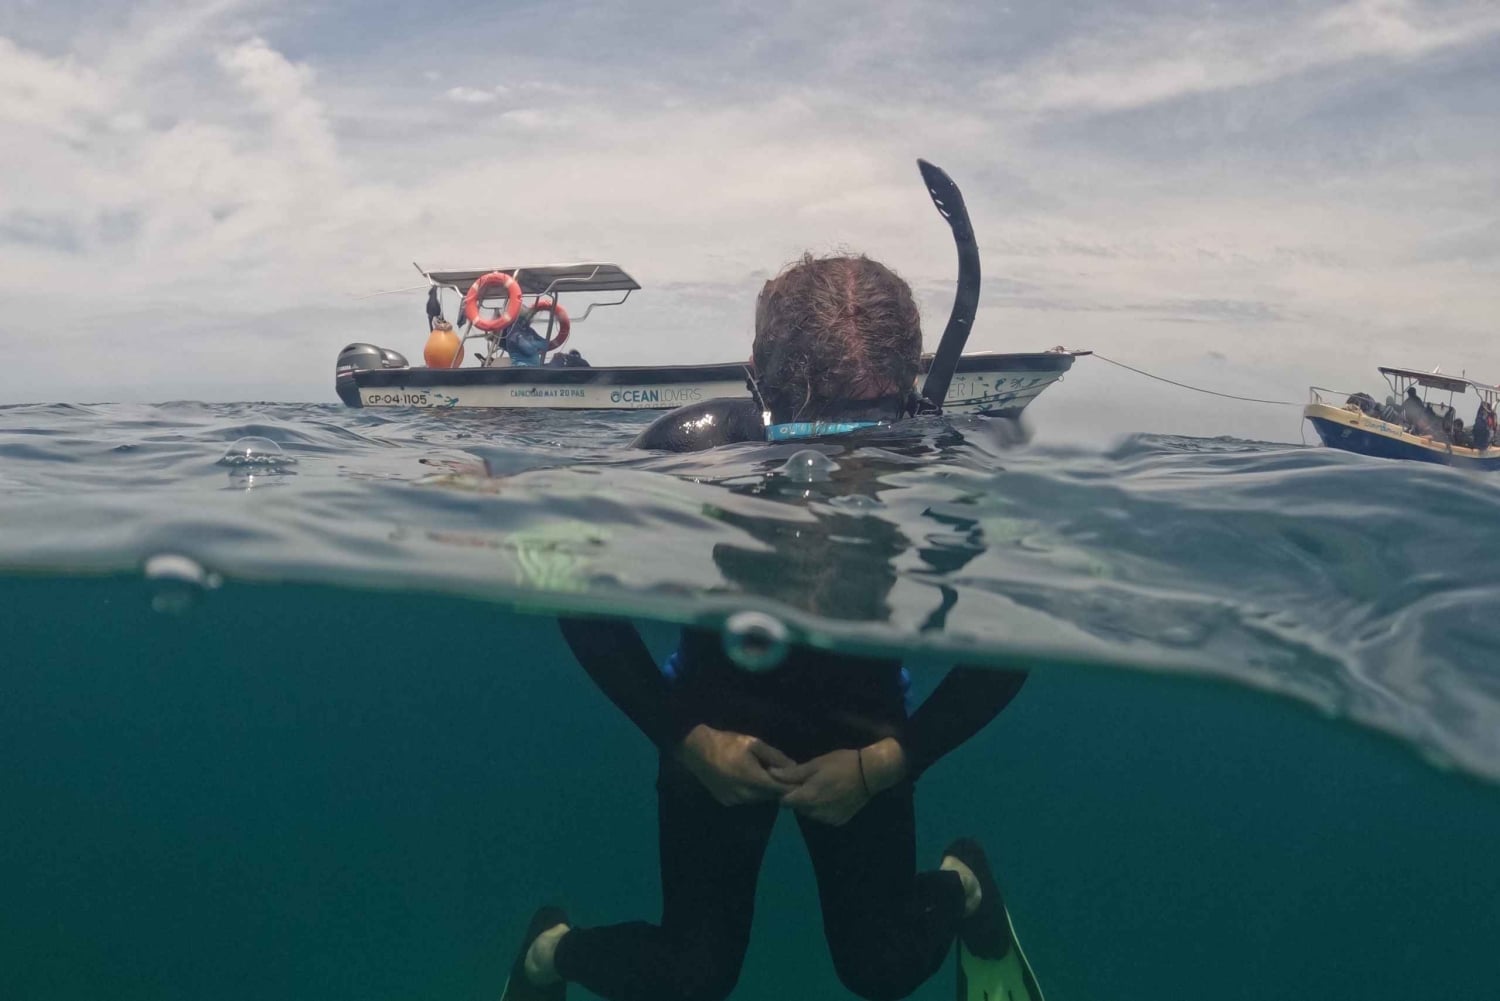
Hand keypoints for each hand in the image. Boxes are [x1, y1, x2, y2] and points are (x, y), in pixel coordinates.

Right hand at [675, 724, 797, 805]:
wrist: (697, 750)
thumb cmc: (727, 743)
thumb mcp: (754, 744)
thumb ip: (775, 756)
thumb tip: (794, 767)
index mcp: (752, 778)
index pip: (780, 789)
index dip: (790, 786)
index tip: (798, 780)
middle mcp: (744, 794)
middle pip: (770, 796)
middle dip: (777, 787)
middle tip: (782, 776)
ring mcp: (734, 800)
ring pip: (758, 799)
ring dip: (764, 790)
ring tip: (764, 776)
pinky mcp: (726, 802)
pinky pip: (745, 800)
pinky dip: (751, 793)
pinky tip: (747, 780)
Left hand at [769, 738, 908, 826]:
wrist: (870, 774)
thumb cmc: (841, 764)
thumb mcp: (815, 764)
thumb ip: (792, 773)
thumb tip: (771, 773)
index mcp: (807, 798)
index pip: (784, 801)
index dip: (784, 791)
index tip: (790, 781)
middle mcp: (815, 813)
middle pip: (797, 807)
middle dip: (798, 796)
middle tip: (809, 781)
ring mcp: (828, 819)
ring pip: (810, 813)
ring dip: (811, 803)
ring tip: (822, 787)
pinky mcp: (838, 821)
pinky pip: (823, 816)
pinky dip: (823, 808)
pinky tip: (832, 796)